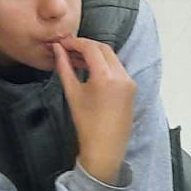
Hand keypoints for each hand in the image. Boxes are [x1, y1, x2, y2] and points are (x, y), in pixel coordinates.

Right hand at [48, 36, 136, 185]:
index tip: (63, 43)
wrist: (105, 148)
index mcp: (106, 77)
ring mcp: (130, 81)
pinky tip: (91, 69)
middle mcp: (122, 76)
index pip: (91, 48)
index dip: (76, 42)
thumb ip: (64, 67)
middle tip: (69, 48)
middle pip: (104, 49)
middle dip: (86, 46)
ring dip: (96, 54)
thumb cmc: (86, 123)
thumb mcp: (72, 93)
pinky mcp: (132, 87)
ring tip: (77, 59)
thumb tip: (57, 49)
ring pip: (112, 57)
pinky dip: (105, 64)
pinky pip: (118, 68)